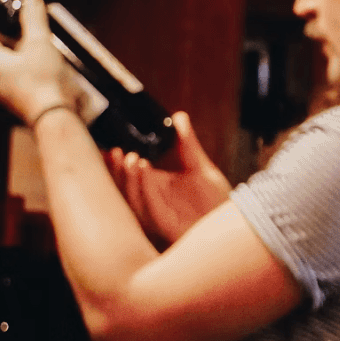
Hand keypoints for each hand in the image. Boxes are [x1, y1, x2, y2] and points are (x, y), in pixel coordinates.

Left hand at [0, 0, 81, 125]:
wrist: (54, 118)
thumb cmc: (43, 81)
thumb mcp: (40, 43)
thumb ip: (34, 20)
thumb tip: (30, 0)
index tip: (2, 23)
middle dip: (13, 46)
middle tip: (29, 38)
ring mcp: (11, 99)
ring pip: (13, 75)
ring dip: (25, 65)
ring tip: (45, 57)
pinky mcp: (26, 109)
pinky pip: (26, 90)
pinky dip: (36, 81)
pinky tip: (53, 79)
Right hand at [104, 110, 231, 244]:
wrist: (233, 221)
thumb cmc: (213, 199)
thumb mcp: (199, 166)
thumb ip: (187, 143)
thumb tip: (179, 116)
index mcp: (154, 186)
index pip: (127, 174)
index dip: (114, 163)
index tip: (106, 146)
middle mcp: (151, 200)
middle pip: (123, 186)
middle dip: (115, 169)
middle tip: (114, 150)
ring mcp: (156, 213)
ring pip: (132, 197)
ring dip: (128, 177)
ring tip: (130, 157)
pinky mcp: (166, 224)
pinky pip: (150, 207)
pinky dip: (145, 188)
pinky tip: (146, 171)